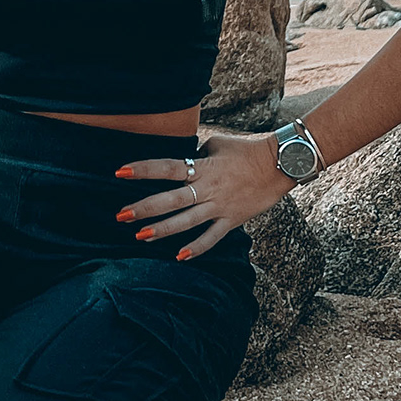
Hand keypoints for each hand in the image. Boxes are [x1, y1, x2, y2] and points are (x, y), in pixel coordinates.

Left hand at [114, 130, 292, 260]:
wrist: (281, 164)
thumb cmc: (246, 150)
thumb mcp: (216, 144)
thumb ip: (196, 155)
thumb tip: (181, 162)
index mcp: (203, 167)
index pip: (167, 168)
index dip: (143, 170)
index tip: (119, 173)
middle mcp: (208, 188)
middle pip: (171, 199)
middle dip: (145, 208)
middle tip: (121, 215)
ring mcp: (220, 206)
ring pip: (187, 221)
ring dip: (163, 230)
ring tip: (140, 236)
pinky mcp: (232, 220)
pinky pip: (212, 237)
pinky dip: (197, 248)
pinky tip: (179, 256)